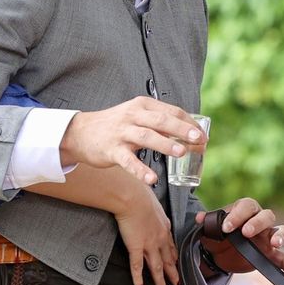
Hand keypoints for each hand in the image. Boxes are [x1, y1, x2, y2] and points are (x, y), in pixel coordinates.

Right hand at [59, 99, 205, 183]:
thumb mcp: (137, 116)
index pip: (171, 112)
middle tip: (199, 139)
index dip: (189, 123)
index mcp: (143, 106)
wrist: (80, 133)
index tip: (203, 135)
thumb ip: (159, 123)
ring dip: (165, 144)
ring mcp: (122, 133)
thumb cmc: (115, 126)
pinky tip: (152, 179)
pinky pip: (128, 161)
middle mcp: (133, 116)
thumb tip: (189, 134)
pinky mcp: (112, 150)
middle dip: (182, 130)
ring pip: (147, 137)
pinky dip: (140, 170)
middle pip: (161, 121)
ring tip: (182, 152)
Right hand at [116, 183, 178, 284]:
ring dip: (161, 280)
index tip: (177, 262)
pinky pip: (137, 267)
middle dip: (173, 272)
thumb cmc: (139, 193)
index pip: (171, 244)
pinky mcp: (136, 247)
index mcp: (164, 225)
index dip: (175, 255)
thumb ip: (152, 202)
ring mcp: (149, 244)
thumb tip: (150, 191)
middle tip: (177, 282)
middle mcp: (160, 237)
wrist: (132, 196)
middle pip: (169, 259)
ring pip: (157, 267)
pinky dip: (138, 279)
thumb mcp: (152, 197)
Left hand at [199, 198, 283, 278]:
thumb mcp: (209, 229)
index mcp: (245, 210)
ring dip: (281, 236)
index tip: (225, 228)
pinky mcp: (270, 254)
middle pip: (267, 215)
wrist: (219, 252)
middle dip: (257, 223)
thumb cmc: (217, 234)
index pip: (246, 206)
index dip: (237, 215)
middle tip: (246, 233)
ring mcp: (268, 237)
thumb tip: (200, 218)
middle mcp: (260, 221)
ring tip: (276, 244)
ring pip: (282, 231)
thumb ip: (207, 224)